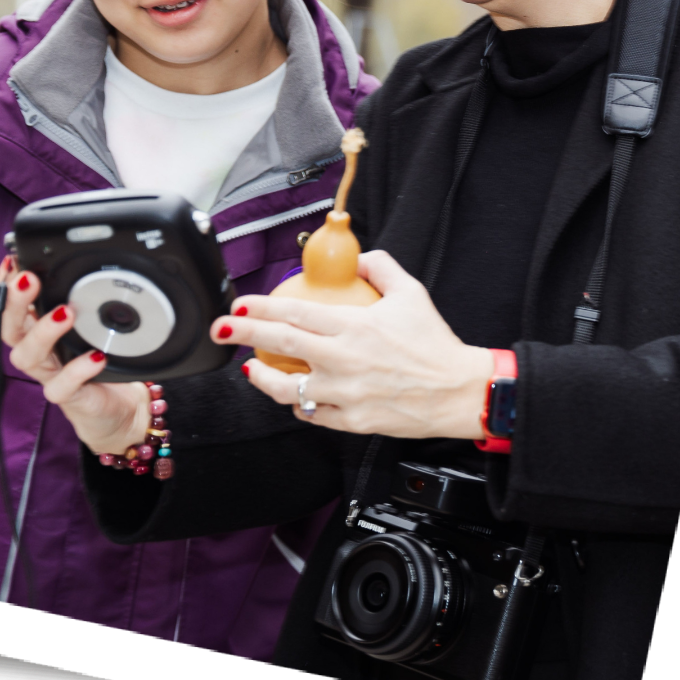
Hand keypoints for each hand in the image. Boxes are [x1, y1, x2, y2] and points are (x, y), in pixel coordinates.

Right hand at [0, 259, 151, 453]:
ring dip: (44, 331)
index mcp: (36, 331)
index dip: (5, 285)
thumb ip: (81, 300)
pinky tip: (95, 356)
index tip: (13, 261)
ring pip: (29, 356)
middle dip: (15, 302)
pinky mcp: (68, 397)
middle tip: (28, 279)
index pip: (10, 306)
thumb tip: (83, 265)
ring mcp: (50, 375)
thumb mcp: (88, 325)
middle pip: (11, 328)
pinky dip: (78, 369)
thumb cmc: (96, 360)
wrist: (115, 406)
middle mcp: (37, 352)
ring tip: (66, 313)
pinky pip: (63, 386)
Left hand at [209, 250, 494, 439]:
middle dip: (242, 334)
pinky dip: (300, 403)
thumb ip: (380, 267)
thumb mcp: (411, 292)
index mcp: (353, 326)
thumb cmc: (435, 344)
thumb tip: (357, 258)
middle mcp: (343, 360)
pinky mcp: (351, 422)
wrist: (459, 392)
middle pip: (280, 344)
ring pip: (287, 390)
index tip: (238, 304)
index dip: (259, 307)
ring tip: (249, 369)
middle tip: (220, 330)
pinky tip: (293, 395)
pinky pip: (313, 414)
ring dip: (262, 378)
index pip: (294, 312)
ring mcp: (344, 395)